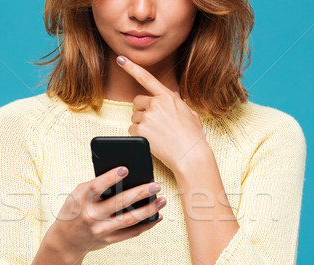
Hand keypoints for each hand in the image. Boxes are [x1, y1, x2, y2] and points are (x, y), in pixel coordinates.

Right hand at [48, 166, 165, 256]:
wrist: (65, 241)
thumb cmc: (75, 210)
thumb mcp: (77, 196)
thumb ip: (97, 186)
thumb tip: (127, 177)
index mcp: (81, 200)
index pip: (96, 187)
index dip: (110, 178)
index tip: (125, 169)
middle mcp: (91, 216)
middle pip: (118, 203)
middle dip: (139, 193)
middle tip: (156, 185)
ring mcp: (100, 230)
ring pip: (128, 219)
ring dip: (148, 209)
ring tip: (162, 200)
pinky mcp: (108, 240)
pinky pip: (131, 233)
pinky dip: (146, 225)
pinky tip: (157, 216)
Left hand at [115, 55, 208, 173]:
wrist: (191, 155)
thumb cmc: (193, 137)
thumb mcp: (190, 114)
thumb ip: (179, 103)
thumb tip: (174, 95)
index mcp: (168, 97)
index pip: (146, 78)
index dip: (131, 67)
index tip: (120, 59)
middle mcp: (156, 103)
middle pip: (137, 102)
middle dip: (142, 110)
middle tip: (154, 123)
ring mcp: (148, 116)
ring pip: (134, 117)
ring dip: (141, 125)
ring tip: (157, 134)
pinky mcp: (141, 129)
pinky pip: (132, 129)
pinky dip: (139, 135)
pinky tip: (152, 140)